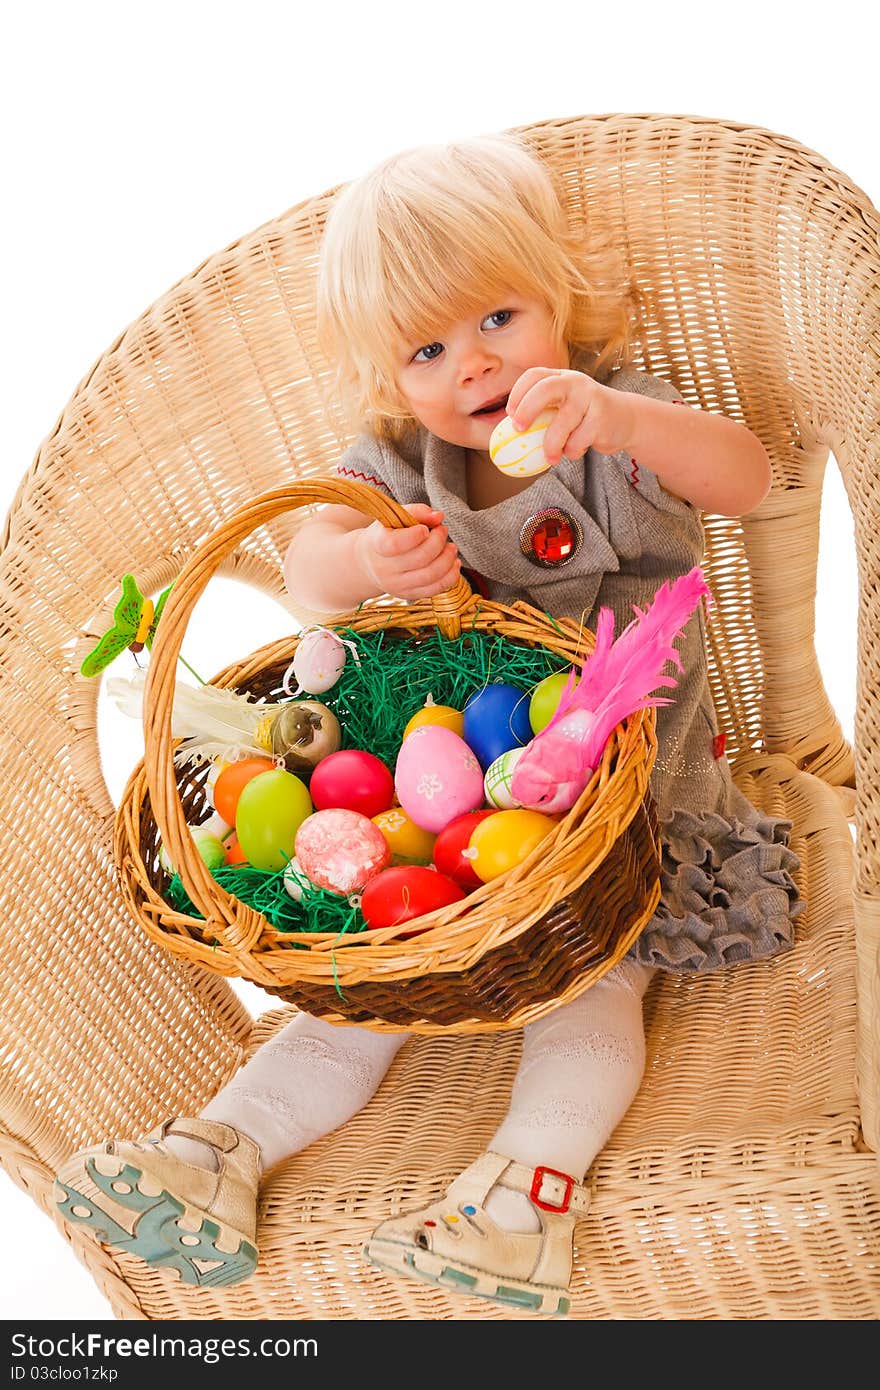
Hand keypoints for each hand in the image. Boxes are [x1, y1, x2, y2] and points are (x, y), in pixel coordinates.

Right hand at [356, 503, 460, 600]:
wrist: (371, 562)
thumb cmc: (386, 535)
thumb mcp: (394, 518)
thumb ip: (417, 512)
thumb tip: (438, 516)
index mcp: (378, 545)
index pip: (396, 544)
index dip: (415, 535)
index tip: (424, 528)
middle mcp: (385, 569)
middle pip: (420, 559)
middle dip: (438, 542)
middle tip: (442, 530)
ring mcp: (397, 585)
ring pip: (430, 576)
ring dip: (447, 559)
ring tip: (451, 547)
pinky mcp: (409, 594)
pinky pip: (435, 589)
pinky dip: (450, 576)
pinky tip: (453, 563)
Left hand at [506, 368, 633, 462]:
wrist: (625, 419)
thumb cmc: (584, 416)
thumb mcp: (563, 407)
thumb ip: (542, 413)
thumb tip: (506, 436)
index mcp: (560, 377)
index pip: (533, 376)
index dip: (518, 394)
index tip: (510, 416)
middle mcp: (574, 382)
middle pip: (545, 389)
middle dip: (527, 409)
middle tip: (519, 430)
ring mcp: (590, 397)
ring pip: (562, 423)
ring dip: (552, 445)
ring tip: (551, 457)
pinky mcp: (602, 417)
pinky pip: (578, 440)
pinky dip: (572, 451)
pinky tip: (576, 450)